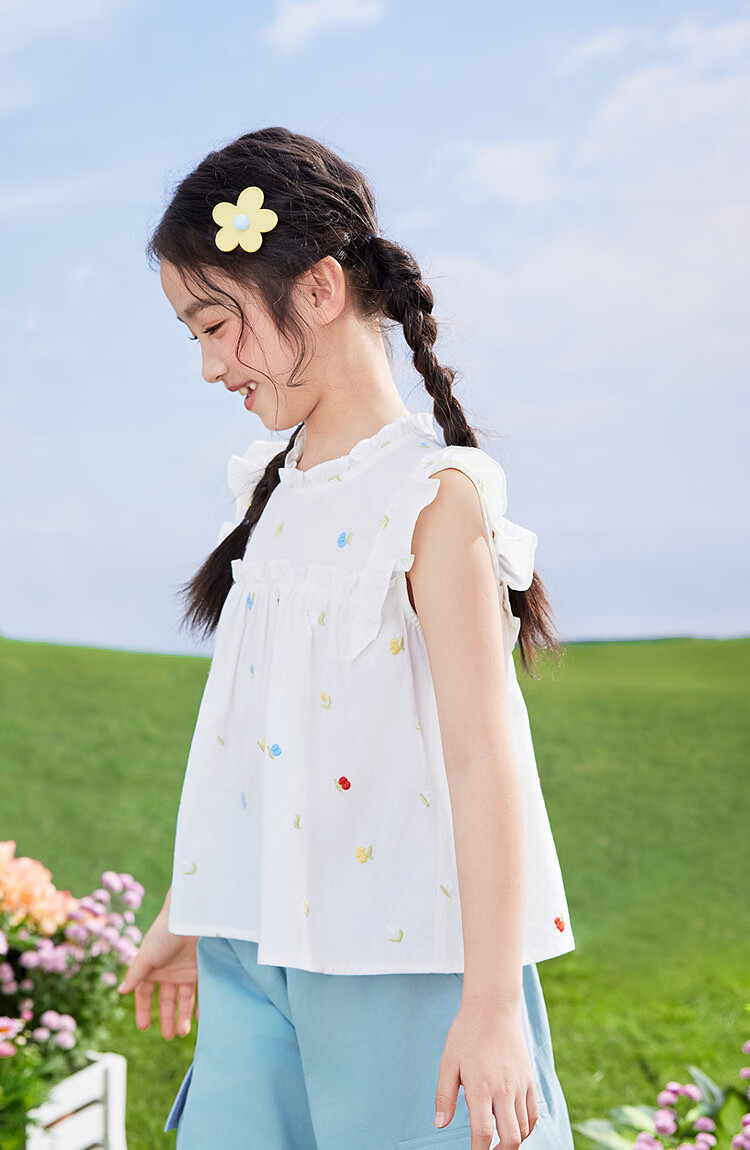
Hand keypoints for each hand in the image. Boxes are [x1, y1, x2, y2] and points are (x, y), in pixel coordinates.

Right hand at [117, 905, 198, 1040]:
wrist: (190, 916)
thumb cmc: (164, 933)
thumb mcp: (146, 955)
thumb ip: (135, 974)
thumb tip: (120, 991)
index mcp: (152, 968)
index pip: (145, 994)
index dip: (144, 1009)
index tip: (144, 1026)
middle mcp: (169, 971)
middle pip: (167, 999)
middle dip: (167, 1017)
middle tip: (168, 1036)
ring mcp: (185, 970)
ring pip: (184, 998)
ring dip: (183, 1015)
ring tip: (182, 1033)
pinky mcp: (201, 967)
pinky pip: (201, 990)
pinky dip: (201, 1003)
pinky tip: (200, 1017)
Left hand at [434, 1000, 540, 1149]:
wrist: (493, 1007)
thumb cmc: (466, 1034)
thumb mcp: (448, 1063)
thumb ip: (444, 1097)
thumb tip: (439, 1125)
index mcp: (481, 1087)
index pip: (483, 1133)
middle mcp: (504, 1090)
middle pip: (510, 1139)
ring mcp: (520, 1085)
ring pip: (523, 1128)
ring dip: (512, 1141)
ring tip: (498, 1141)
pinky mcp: (529, 1079)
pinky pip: (533, 1113)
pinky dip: (526, 1127)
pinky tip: (513, 1127)